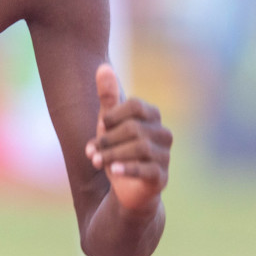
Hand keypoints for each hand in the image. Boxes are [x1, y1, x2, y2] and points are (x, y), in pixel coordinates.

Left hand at [85, 64, 170, 212]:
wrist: (126, 188)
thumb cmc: (118, 149)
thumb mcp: (109, 124)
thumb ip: (108, 98)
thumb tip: (103, 67)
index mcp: (152, 117)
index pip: (134, 105)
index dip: (113, 116)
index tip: (100, 126)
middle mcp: (163, 134)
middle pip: (133, 127)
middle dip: (107, 139)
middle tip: (91, 151)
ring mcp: (165, 155)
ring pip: (139, 147)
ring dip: (111, 154)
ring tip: (96, 161)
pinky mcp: (162, 177)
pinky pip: (147, 169)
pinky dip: (128, 168)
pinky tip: (113, 171)